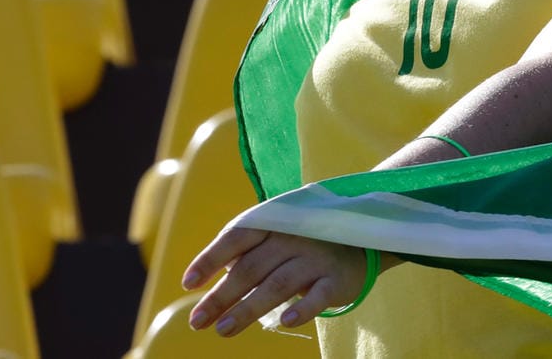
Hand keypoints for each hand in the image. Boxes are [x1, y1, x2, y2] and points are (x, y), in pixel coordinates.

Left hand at [182, 226, 370, 335]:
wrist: (362, 237)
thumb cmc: (304, 241)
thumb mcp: (276, 235)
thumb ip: (246, 253)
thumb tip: (204, 282)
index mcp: (273, 222)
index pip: (236, 238)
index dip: (210, 258)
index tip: (188, 283)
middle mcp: (293, 237)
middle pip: (250, 268)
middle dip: (221, 296)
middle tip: (198, 321)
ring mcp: (316, 257)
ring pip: (277, 284)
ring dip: (248, 308)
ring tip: (223, 330)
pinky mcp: (337, 278)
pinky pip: (318, 295)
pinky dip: (302, 308)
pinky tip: (284, 323)